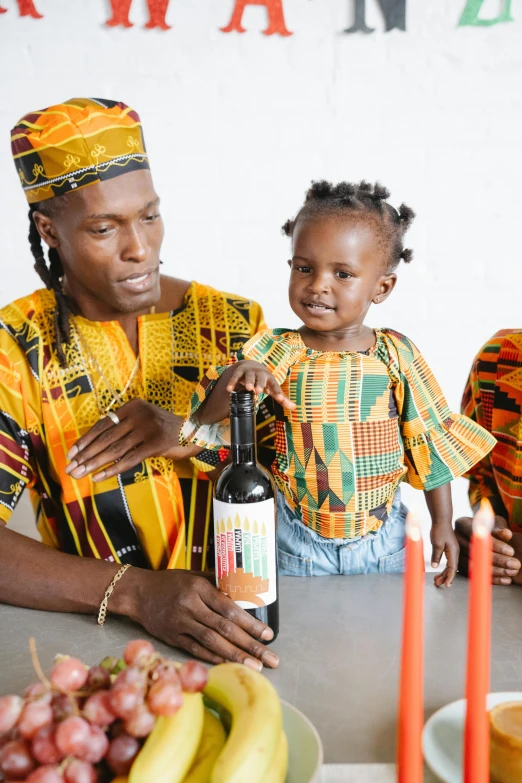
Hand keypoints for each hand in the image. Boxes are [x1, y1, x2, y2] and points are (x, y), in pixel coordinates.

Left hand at [65, 399, 201, 481]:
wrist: (193, 432)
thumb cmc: (164, 430)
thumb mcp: (143, 420)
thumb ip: (124, 426)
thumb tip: (94, 443)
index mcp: (133, 406)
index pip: (103, 424)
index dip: (86, 439)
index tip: (71, 453)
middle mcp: (139, 414)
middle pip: (106, 438)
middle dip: (85, 455)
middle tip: (70, 468)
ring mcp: (147, 429)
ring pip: (114, 450)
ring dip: (94, 464)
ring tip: (79, 474)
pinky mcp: (155, 444)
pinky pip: (129, 459)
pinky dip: (112, 469)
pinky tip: (99, 477)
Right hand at [131, 569, 278, 668]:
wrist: (138, 592)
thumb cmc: (171, 582)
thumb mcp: (195, 575)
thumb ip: (218, 584)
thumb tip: (246, 594)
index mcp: (199, 588)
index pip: (229, 608)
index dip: (250, 623)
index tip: (268, 634)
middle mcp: (190, 606)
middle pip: (224, 629)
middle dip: (250, 645)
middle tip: (271, 658)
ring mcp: (179, 623)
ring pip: (212, 642)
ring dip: (236, 656)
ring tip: (256, 667)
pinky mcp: (171, 638)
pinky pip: (196, 650)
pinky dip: (214, 658)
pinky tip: (230, 665)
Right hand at [226, 361, 295, 410]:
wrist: (251, 365)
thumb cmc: (264, 380)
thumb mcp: (273, 388)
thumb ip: (282, 398)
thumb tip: (294, 407)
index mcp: (270, 379)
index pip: (275, 386)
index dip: (278, 393)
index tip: (280, 399)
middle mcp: (260, 374)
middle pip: (261, 378)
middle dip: (260, 383)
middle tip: (259, 390)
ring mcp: (249, 372)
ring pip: (249, 376)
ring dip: (249, 381)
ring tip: (248, 388)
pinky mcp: (239, 372)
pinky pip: (236, 377)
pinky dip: (232, 382)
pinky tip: (229, 389)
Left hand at [431, 522, 458, 587]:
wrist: (441, 520)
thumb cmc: (439, 530)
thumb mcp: (436, 543)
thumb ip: (436, 555)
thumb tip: (435, 567)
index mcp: (453, 551)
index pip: (453, 568)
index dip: (450, 577)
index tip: (447, 585)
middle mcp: (455, 553)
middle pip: (451, 569)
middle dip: (445, 577)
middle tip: (437, 584)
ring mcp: (452, 551)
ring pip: (449, 566)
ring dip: (443, 573)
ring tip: (436, 580)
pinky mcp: (449, 550)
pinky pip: (447, 562)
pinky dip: (443, 567)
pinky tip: (438, 571)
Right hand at [455, 515, 521, 584]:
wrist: (477, 532)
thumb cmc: (486, 527)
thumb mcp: (493, 524)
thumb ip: (499, 529)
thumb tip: (507, 534)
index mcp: (462, 524)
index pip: (478, 536)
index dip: (495, 545)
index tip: (510, 552)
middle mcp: (456, 539)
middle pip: (476, 553)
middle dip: (498, 560)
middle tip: (514, 564)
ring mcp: (456, 554)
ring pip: (475, 566)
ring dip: (496, 571)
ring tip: (512, 572)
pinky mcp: (460, 566)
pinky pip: (476, 575)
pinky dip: (492, 579)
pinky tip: (505, 579)